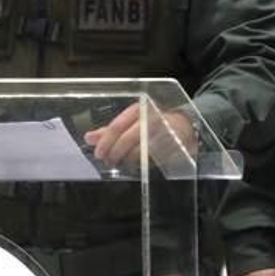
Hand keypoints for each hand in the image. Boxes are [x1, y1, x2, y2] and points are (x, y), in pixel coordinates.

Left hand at [84, 104, 199, 167]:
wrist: (185, 125)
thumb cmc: (152, 123)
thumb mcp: (131, 121)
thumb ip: (110, 130)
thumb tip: (89, 138)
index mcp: (138, 110)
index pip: (117, 125)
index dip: (106, 141)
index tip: (98, 153)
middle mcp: (150, 118)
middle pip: (127, 138)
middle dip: (115, 153)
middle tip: (107, 161)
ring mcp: (162, 132)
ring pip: (139, 150)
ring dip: (126, 160)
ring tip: (119, 164)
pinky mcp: (172, 146)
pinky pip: (152, 158)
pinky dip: (140, 164)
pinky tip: (133, 166)